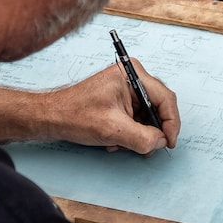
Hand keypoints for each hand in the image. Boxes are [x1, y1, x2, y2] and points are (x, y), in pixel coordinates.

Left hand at [40, 63, 180, 153]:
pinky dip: (131, 132)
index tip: (169, 142)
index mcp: (132, 75)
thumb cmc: (75, 115)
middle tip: (150, 147)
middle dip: (153, 130)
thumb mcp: (114, 130)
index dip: (171, 124)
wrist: (51, 117)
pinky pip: (136, 118)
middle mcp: (132, 77)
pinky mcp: (120, 99)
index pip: (165, 99)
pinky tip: (116, 140)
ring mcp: (126, 88)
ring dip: (139, 134)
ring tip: (122, 144)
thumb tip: (161, 142)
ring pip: (147, 116)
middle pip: (158, 107)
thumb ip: (143, 138)